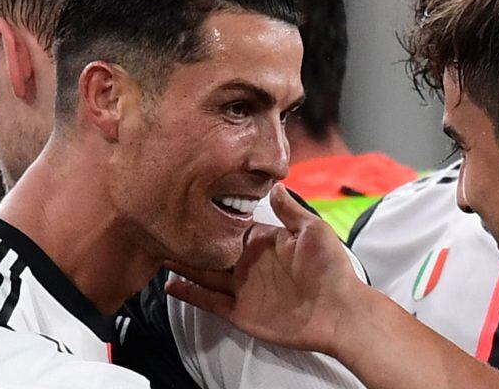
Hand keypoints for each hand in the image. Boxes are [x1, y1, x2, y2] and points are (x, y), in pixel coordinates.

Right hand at [165, 183, 364, 354]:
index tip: (188, 207)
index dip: (211, 220)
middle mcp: (250, 264)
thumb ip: (290, 210)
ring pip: (205, 275)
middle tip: (163, 228)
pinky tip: (170, 286)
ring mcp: (244, 289)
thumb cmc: (332, 269)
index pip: (231, 228)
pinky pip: (209, 302)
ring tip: (158, 253)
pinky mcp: (241, 312)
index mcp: (265, 242)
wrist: (340, 312)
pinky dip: (190, 295)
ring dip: (183, 266)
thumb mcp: (314, 230)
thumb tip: (275, 184)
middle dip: (190, 242)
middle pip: (212, 251)